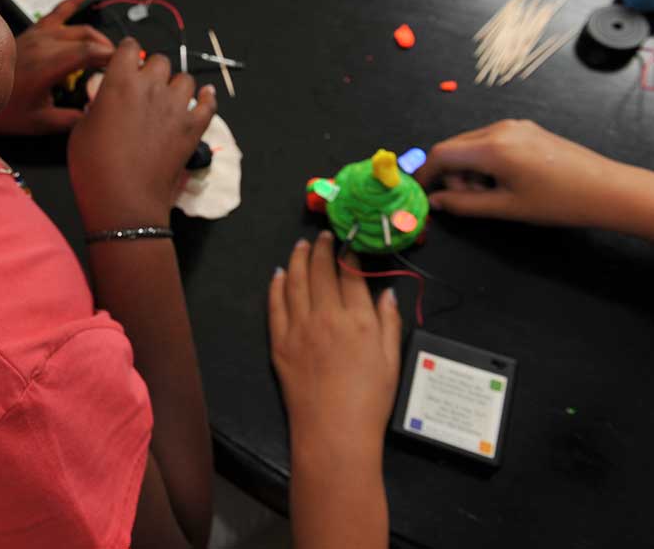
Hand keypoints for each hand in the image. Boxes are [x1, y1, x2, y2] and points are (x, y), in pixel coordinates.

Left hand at [0, 0, 113, 134]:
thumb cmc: (5, 110)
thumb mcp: (40, 122)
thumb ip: (71, 119)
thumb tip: (95, 115)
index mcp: (48, 65)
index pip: (90, 52)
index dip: (111, 58)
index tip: (124, 68)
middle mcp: (44, 44)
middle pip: (88, 37)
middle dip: (108, 50)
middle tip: (119, 66)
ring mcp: (38, 34)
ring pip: (78, 26)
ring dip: (97, 36)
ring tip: (110, 50)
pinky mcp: (33, 31)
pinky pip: (57, 10)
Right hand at [67, 37, 216, 231]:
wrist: (123, 200)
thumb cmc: (94, 167)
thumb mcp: (81, 130)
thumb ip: (97, 107)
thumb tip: (104, 103)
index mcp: (120, 81)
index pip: (130, 47)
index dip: (127, 53)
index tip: (125, 61)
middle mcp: (151, 87)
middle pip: (160, 60)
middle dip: (152, 70)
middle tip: (143, 86)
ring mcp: (176, 107)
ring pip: (185, 79)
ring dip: (175, 85)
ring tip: (167, 98)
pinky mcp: (192, 128)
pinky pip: (208, 103)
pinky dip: (206, 99)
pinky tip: (204, 97)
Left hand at [269, 232, 401, 464]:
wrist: (333, 431)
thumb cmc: (369, 400)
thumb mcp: (391, 360)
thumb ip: (389, 323)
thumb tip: (386, 293)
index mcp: (359, 320)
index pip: (352, 276)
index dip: (350, 256)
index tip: (349, 244)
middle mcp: (327, 317)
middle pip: (322, 272)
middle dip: (323, 249)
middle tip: (324, 236)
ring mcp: (299, 328)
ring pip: (297, 281)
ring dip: (300, 259)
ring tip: (302, 245)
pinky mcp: (279, 342)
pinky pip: (275, 305)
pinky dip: (278, 285)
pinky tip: (280, 273)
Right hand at [415, 119, 653, 235]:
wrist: (606, 189)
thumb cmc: (558, 200)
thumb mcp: (505, 208)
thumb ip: (463, 204)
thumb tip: (436, 202)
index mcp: (492, 147)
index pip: (441, 154)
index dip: (425, 174)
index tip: (420, 192)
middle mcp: (500, 129)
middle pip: (454, 147)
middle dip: (451, 174)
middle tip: (466, 200)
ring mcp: (514, 126)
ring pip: (471, 145)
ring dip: (468, 169)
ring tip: (490, 193)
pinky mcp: (525, 129)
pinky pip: (490, 141)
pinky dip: (485, 161)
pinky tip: (503, 180)